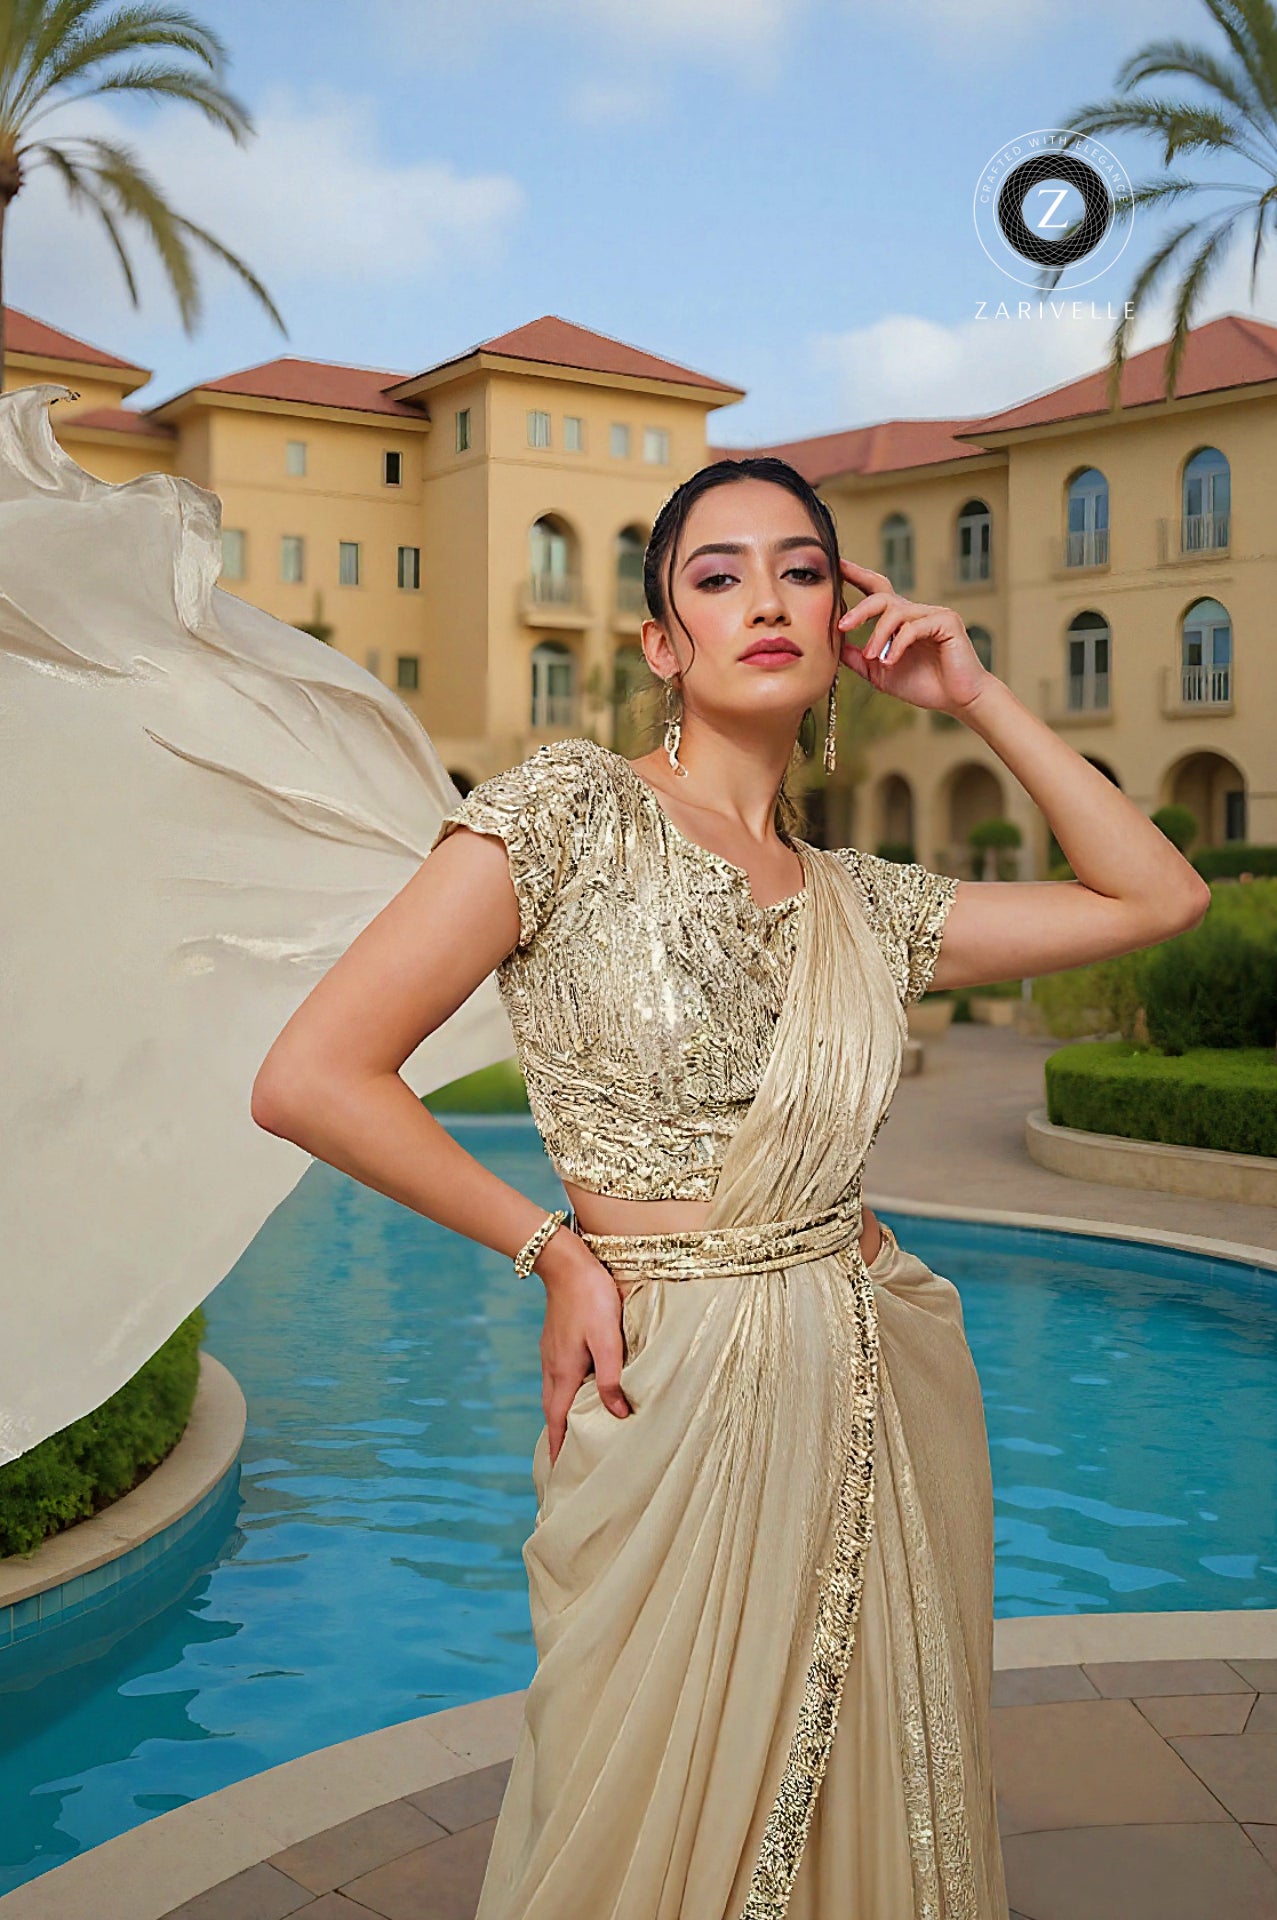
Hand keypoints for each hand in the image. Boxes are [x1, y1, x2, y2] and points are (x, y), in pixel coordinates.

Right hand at [535, 1232, 631, 1464]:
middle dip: (557, 1437)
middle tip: (565, 1459)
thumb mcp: (608, 1339)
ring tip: (572, 1432)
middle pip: (552, 1411)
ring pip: (554, 1394)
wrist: (566, 1262)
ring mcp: (551, 1352)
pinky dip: (564, 1395)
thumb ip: (611, 1377)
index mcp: (564, 1372)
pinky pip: (557, 1377)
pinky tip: (577, 1391)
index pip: (558, 1421)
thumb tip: (616, 1414)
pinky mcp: (556, 1340)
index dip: (558, 1447)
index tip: (556, 1472)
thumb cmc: (592, 1298)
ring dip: (561, 1416)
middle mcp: (553, 1367)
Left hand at [836, 559, 992, 713]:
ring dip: (878, 635)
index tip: (836, 564)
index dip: (856, 575)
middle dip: (860, 609)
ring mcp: (933, 614)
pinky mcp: (947, 622)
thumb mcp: (880, 673)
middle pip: (882, 595)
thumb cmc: (925, 685)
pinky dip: (897, 644)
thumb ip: (859, 659)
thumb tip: (834, 647)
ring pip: (896, 612)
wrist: (959, 700)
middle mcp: (916, 612)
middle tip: (842, 626)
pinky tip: (890, 661)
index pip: (876, 588)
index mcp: (901, 619)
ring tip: (872, 657)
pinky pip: (914, 627)